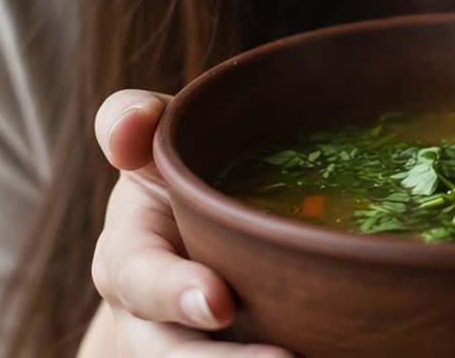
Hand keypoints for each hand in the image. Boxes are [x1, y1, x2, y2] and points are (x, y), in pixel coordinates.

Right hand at [81, 89, 293, 357]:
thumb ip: (138, 121)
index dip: (173, 291)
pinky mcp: (224, 351)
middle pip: (169, 353)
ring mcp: (182, 348)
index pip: (136, 275)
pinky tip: (326, 355)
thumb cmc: (183, 178)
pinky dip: (297, 357)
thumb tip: (129, 126)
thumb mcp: (157, 145)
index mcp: (128, 256)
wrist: (199, 234)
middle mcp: (147, 318)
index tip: (220, 302)